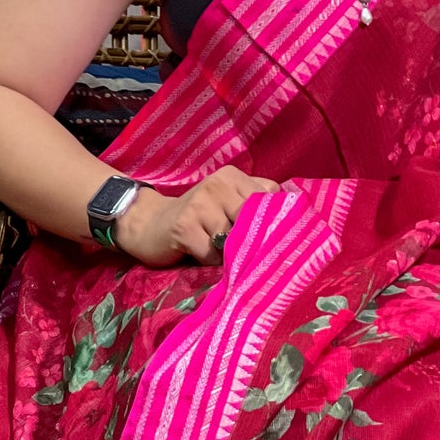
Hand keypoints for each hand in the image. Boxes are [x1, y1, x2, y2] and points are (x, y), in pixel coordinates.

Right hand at [109, 165, 281, 266]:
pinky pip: (212, 255)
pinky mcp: (185, 227)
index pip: (269, 198)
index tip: (271, 237)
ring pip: (234, 240)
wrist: (147, 224)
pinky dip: (210, 262)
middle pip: (254, 220)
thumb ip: (253, 205)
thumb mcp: (226, 202)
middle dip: (253, 241)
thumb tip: (292, 223)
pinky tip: (199, 255)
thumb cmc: (196, 219)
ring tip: (215, 250)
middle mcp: (218, 184)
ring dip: (229, 254)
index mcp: (232, 176)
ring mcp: (200, 204)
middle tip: (247, 253)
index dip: (273, 222)